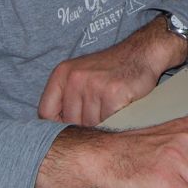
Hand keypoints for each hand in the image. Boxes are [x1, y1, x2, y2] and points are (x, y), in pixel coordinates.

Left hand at [39, 15, 185, 124]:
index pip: (45, 113)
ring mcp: (93, 85)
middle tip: (101, 114)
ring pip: (90, 125)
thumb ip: (65, 99)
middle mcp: (75, 78)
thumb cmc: (111, 70)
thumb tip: (54, 135)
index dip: (58, 125)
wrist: (142, 52)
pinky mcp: (113, 93)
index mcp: (62, 73)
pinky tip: (123, 108)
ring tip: (113, 109)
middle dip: (85, 124)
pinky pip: (109, 122)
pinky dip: (117, 121)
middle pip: (70, 122)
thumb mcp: (80, 75)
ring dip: (103, 124)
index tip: (71, 127)